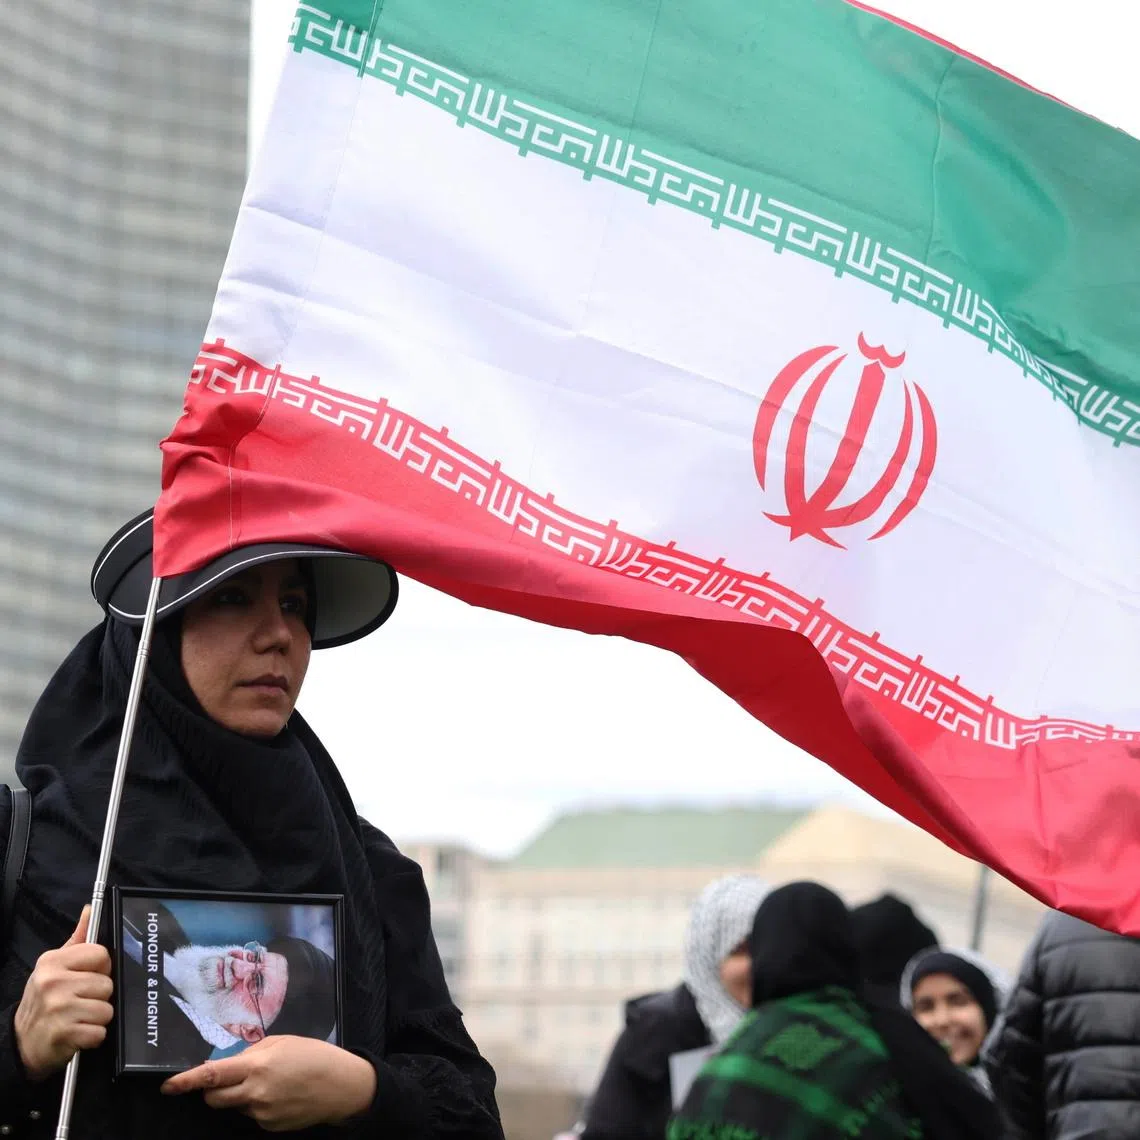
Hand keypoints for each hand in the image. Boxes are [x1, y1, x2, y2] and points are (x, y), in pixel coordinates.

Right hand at [13, 906, 113, 1079]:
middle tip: (81, 1001)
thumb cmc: (44, 999)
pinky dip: (93, 1036)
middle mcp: (53, 982)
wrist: (21, 1042)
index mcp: (53, 962)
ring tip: (79, 1017)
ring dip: (97, 1017)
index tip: (89, 976)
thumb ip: (77, 939)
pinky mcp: (63, 1033)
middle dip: (99, 996)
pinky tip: (78, 1033)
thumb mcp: (54, 967)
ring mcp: (58, 1008)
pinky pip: (100, 1032)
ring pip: (106, 1009)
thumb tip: (90, 909)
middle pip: (106, 984)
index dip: (101, 967)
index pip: (101, 954)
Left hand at [161, 1036, 376, 1130]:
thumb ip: (252, 1052)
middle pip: (214, 1099)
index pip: (212, 1076)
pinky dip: (258, 1104)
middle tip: (228, 1078)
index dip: (186, 1081)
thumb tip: (227, 1064)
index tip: (168, 1086)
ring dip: (240, 1095)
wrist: (341, 1087)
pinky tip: (280, 1095)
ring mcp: (262, 1114)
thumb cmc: (314, 1056)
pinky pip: (253, 1115)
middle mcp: (255, 1093)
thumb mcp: (282, 1042)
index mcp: (257, 1067)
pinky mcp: (270, 1127)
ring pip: (235, 1106)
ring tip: (270, 1082)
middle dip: (212, 1090)